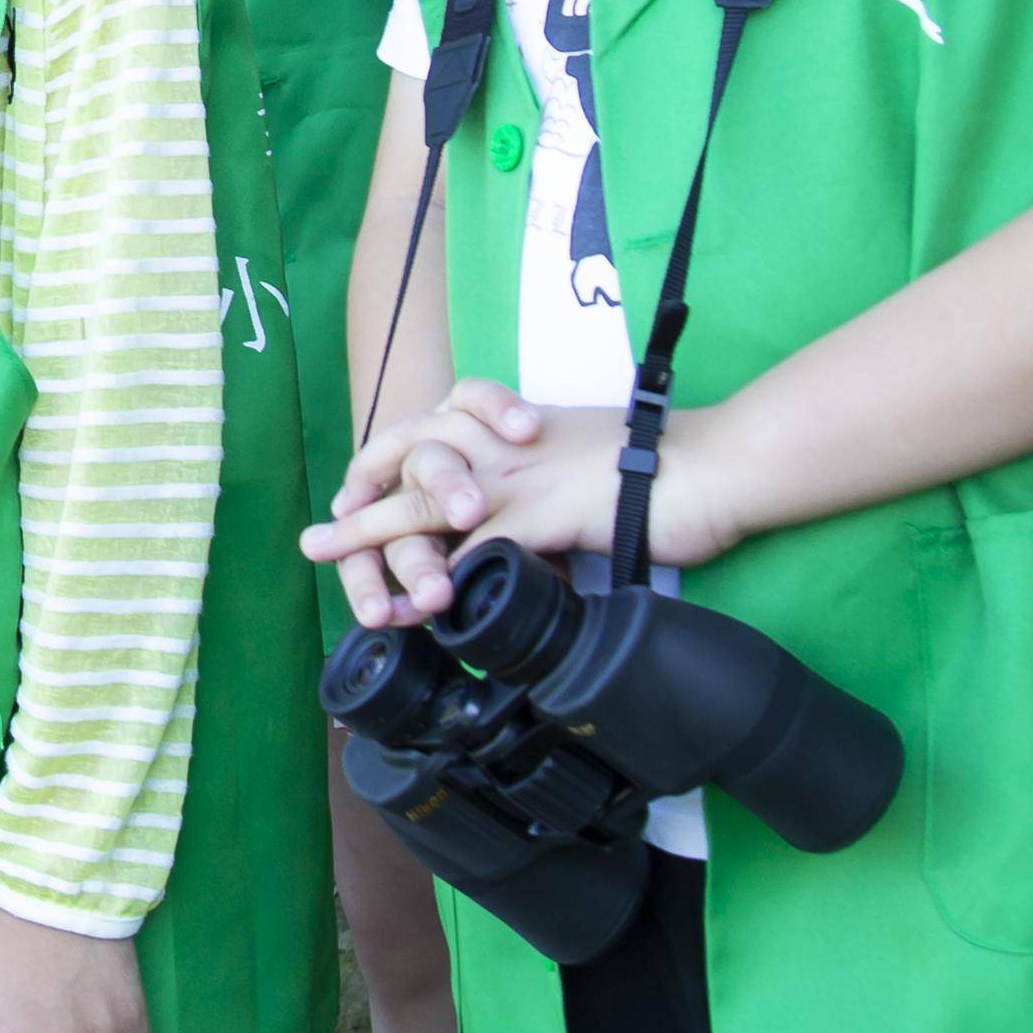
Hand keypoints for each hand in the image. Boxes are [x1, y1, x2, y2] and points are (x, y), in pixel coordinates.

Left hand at [303, 380, 747, 624]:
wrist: (715, 463)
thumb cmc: (662, 467)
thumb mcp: (584, 460)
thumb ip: (542, 483)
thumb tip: (523, 521)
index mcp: (512, 425)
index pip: (428, 427)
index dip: (383, 460)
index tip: (351, 491)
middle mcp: (504, 443)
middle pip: (409, 461)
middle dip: (360, 502)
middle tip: (317, 539)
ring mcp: (518, 477)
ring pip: (425, 505)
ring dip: (378, 544)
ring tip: (341, 575)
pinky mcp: (543, 515)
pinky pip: (475, 548)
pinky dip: (443, 577)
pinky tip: (420, 607)